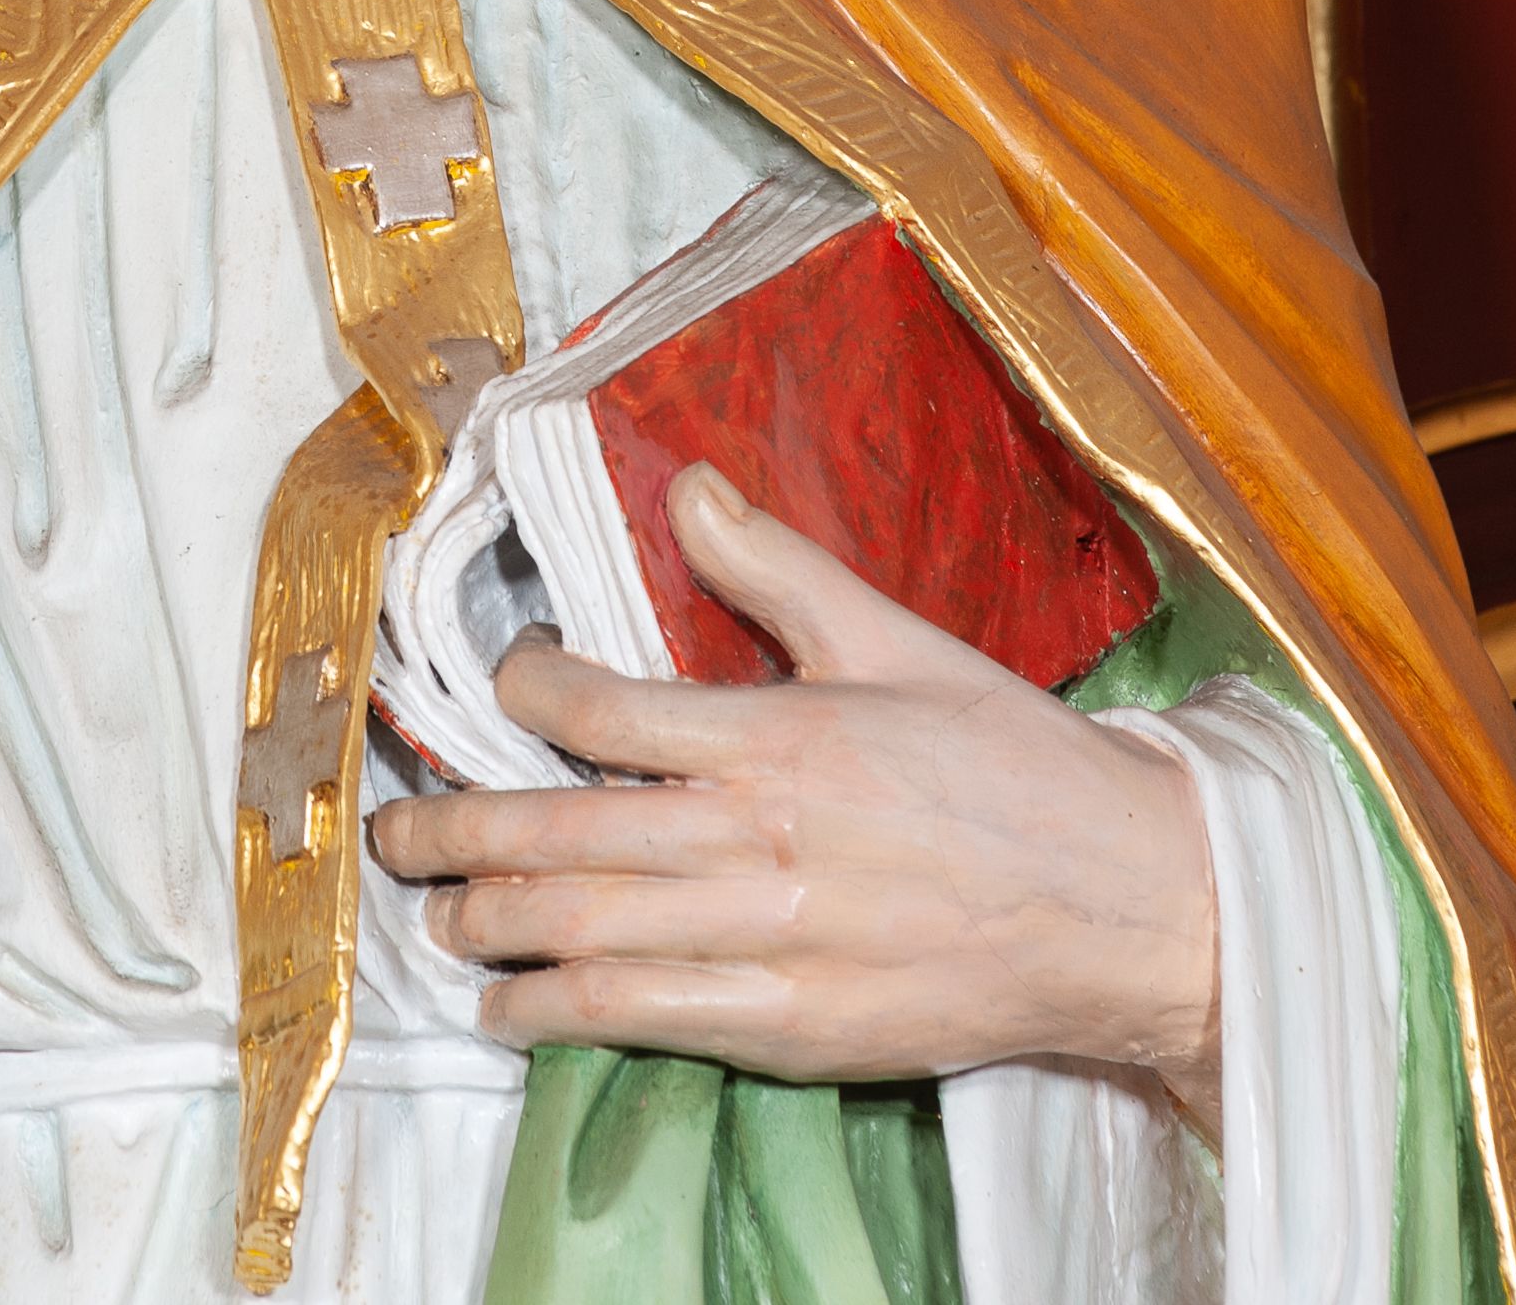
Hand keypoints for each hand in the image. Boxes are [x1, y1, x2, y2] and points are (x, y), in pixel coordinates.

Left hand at [372, 465, 1219, 1121]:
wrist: (1119, 906)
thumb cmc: (1010, 765)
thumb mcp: (895, 640)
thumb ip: (776, 568)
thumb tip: (689, 486)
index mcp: (778, 737)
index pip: (599, 712)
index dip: (524, 692)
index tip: (501, 684)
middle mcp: (755, 843)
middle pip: (560, 837)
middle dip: (458, 833)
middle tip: (396, 831)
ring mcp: (768, 945)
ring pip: (584, 935)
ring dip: (488, 926)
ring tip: (435, 914)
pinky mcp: (791, 1029)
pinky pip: (643, 1022)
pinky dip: (559, 1015)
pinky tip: (511, 1007)